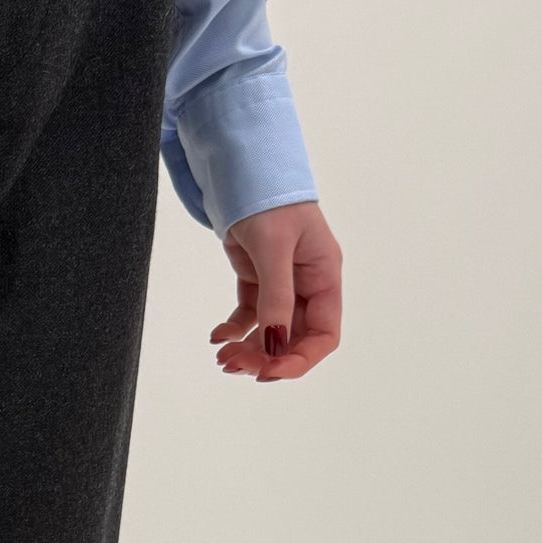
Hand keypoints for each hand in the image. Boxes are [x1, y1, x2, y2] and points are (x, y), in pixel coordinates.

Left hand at [210, 198, 341, 382]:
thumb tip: (274, 344)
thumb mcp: (274, 248)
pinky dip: (234, 330)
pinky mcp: (257, 278)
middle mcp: (308, 284)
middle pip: (295, 338)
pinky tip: (216, 336)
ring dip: (249, 348)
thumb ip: (276, 297)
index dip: (301, 359)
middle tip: (234, 365)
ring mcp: (282, 283)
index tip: (269, 372)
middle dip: (267, 357)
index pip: (325, 334)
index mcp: (324, 276)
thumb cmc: (269, 200)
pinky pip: (249, 315)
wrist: (241, 170)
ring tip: (222, 357)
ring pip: (270, 331)